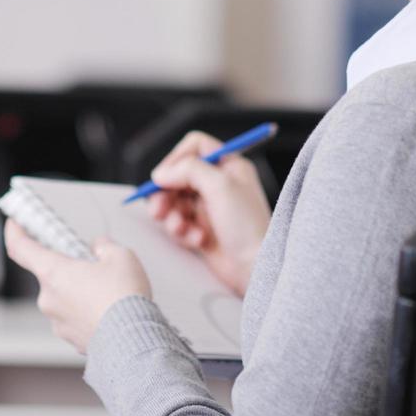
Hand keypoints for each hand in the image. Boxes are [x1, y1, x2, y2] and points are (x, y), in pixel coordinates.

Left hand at [3, 219, 150, 352]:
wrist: (132, 341)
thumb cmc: (123, 298)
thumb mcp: (120, 256)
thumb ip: (104, 246)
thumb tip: (99, 248)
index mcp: (53, 272)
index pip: (21, 248)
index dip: (15, 233)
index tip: (14, 224)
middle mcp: (48, 298)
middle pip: (51, 274)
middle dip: (70, 268)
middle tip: (94, 266)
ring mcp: (57, 322)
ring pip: (64, 298)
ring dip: (79, 292)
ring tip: (108, 293)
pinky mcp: (70, 339)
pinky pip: (74, 318)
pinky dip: (87, 313)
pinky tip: (108, 311)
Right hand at [147, 130, 271, 294]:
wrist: (256, 268)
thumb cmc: (247, 227)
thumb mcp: (219, 185)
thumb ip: (188, 170)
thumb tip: (161, 173)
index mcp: (229, 166)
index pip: (195, 147)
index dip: (176, 158)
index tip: (163, 177)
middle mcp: (219, 184)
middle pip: (178, 176)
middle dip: (166, 193)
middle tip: (159, 208)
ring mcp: (210, 207)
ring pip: (174, 201)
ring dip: (172, 216)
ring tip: (180, 228)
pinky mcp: (202, 229)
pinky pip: (179, 223)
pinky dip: (183, 232)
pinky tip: (197, 241)